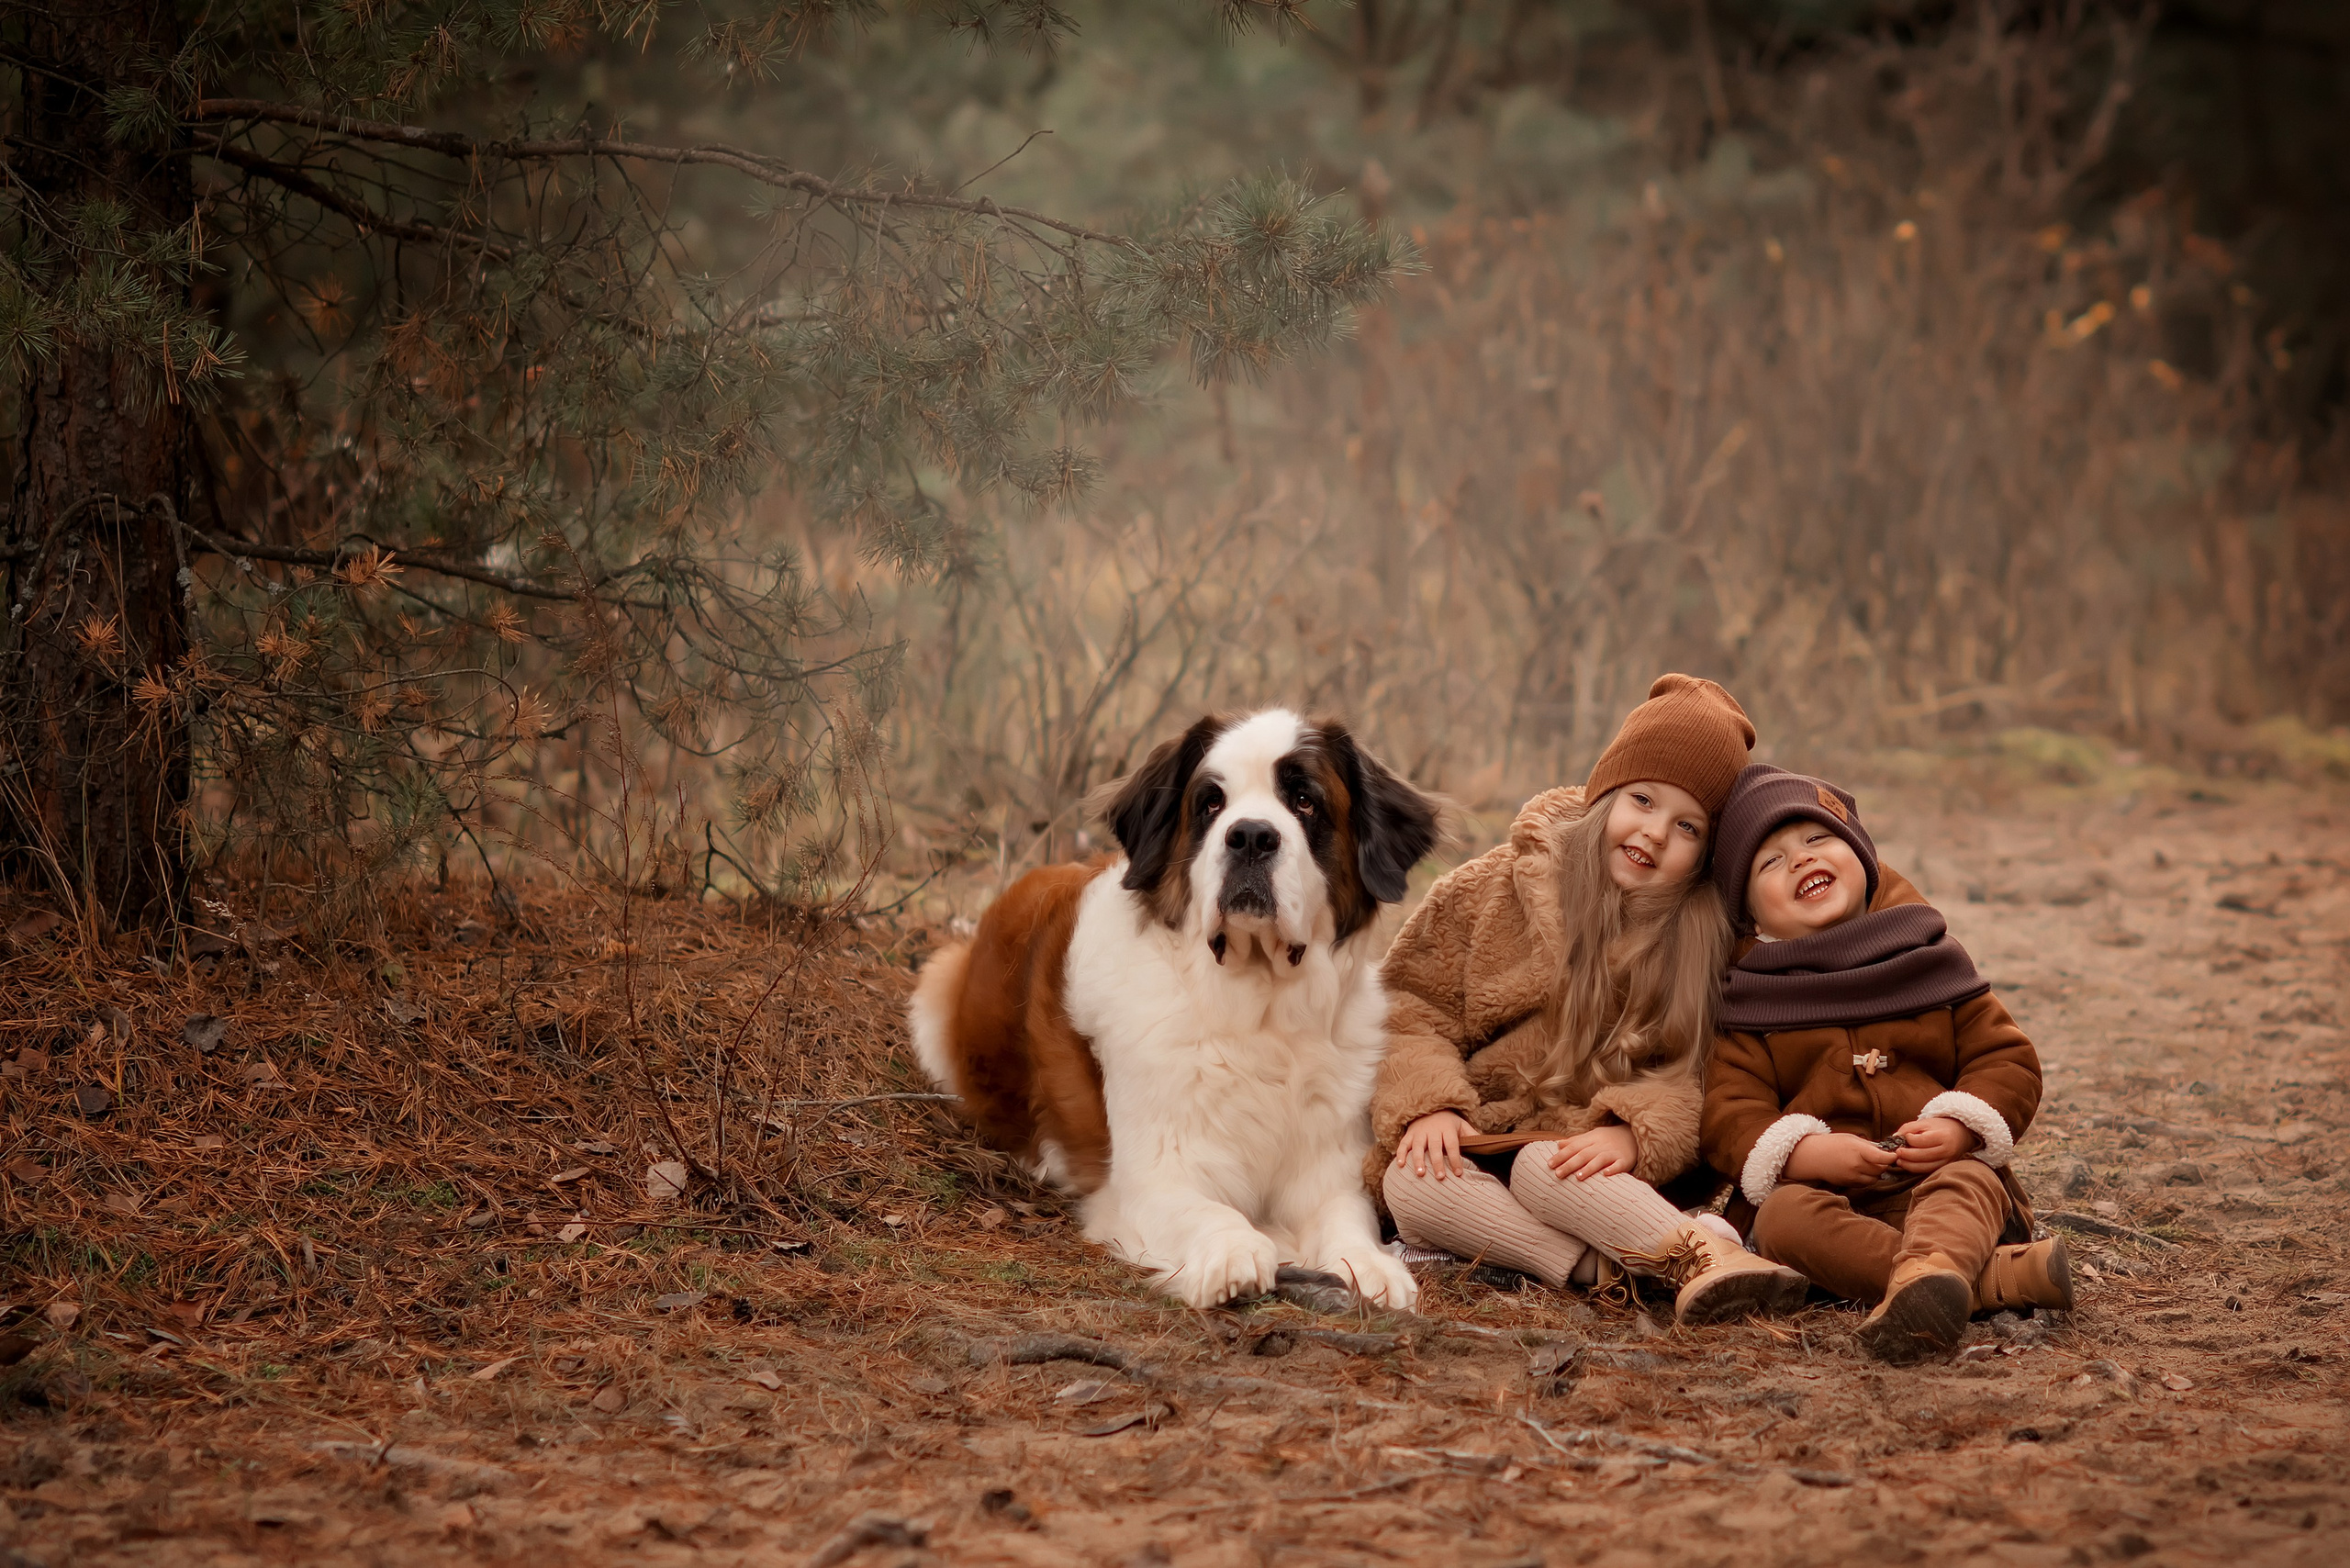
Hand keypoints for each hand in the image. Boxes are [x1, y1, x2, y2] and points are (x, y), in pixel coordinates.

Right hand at [1394, 1111, 1474, 1178]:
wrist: (1429, 1107)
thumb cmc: (1448, 1122)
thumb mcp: (1461, 1125)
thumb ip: (1472, 1136)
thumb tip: (1487, 1147)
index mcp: (1447, 1129)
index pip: (1452, 1145)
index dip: (1455, 1159)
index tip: (1458, 1173)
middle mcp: (1432, 1130)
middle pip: (1435, 1147)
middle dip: (1437, 1162)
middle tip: (1440, 1177)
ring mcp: (1419, 1132)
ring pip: (1417, 1146)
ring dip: (1417, 1160)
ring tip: (1420, 1173)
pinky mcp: (1409, 1134)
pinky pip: (1403, 1144)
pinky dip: (1400, 1154)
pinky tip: (1400, 1165)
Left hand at [1547, 1123, 1638, 1181]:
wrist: (1634, 1134)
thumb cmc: (1609, 1138)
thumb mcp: (1592, 1136)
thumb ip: (1576, 1141)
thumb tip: (1558, 1144)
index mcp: (1592, 1139)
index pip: (1574, 1147)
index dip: (1561, 1155)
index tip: (1549, 1164)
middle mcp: (1601, 1145)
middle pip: (1584, 1154)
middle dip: (1570, 1164)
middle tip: (1558, 1174)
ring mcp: (1614, 1153)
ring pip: (1600, 1159)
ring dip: (1589, 1168)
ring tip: (1577, 1177)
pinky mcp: (1626, 1160)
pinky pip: (1620, 1165)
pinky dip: (1613, 1169)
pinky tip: (1606, 1175)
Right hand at [1781, 1131, 1897, 1187]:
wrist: (1812, 1157)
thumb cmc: (1832, 1144)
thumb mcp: (1851, 1138)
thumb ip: (1868, 1146)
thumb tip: (1884, 1151)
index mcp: (1858, 1151)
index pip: (1882, 1158)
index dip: (1891, 1157)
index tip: (1894, 1154)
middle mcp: (1856, 1165)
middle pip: (1880, 1169)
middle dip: (1883, 1164)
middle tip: (1880, 1158)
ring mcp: (1852, 1176)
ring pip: (1875, 1178)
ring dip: (1876, 1172)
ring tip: (1869, 1164)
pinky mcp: (1849, 1184)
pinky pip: (1865, 1183)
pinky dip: (1867, 1178)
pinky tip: (1861, 1170)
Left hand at [1892, 1115, 1979, 1173]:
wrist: (1961, 1134)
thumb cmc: (1940, 1127)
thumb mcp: (1925, 1122)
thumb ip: (1908, 1128)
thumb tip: (1894, 1138)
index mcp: (1942, 1136)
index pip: (1921, 1141)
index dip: (1909, 1139)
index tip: (1903, 1137)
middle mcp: (1947, 1150)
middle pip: (1922, 1156)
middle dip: (1906, 1155)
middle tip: (1896, 1152)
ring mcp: (1947, 1161)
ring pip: (1924, 1167)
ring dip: (1908, 1165)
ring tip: (1899, 1160)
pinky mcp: (1945, 1167)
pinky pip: (1928, 1171)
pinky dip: (1916, 1169)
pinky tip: (1908, 1164)